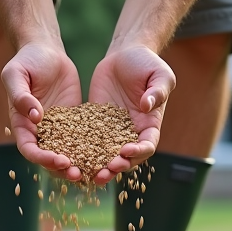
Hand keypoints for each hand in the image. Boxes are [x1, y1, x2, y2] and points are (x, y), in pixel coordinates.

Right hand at [1, 41, 83, 180]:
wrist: (46, 50)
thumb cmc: (26, 60)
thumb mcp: (16, 74)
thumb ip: (20, 95)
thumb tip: (35, 117)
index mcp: (22, 124)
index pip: (29, 149)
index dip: (42, 158)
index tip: (58, 161)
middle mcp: (39, 131)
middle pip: (48, 158)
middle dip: (62, 169)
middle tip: (78, 174)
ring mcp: (58, 128)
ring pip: (67, 153)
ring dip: (79, 165)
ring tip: (94, 172)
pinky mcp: (75, 122)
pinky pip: (83, 139)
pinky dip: (93, 149)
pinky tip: (107, 154)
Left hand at [87, 45, 175, 184]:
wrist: (125, 54)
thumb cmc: (147, 63)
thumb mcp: (159, 74)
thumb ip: (157, 91)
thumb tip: (146, 106)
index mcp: (150, 124)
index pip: (148, 144)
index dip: (139, 152)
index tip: (126, 151)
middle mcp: (132, 132)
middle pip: (127, 158)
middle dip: (118, 166)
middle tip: (106, 171)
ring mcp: (113, 130)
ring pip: (107, 155)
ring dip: (100, 167)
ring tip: (90, 176)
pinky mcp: (95, 123)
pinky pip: (89, 141)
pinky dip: (83, 152)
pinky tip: (72, 158)